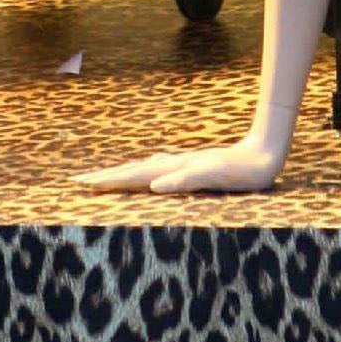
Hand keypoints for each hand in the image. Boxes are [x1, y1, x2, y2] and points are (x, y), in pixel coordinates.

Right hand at [72, 136, 284, 197]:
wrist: (262, 156)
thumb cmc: (239, 171)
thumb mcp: (213, 176)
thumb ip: (183, 179)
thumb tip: (153, 185)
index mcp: (171, 170)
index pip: (131, 176)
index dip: (106, 180)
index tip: (80, 182)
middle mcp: (172, 167)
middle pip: (131, 171)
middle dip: (105, 178)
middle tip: (78, 181)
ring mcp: (180, 166)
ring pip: (142, 170)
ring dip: (121, 176)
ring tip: (103, 179)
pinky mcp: (191, 169)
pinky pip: (158, 172)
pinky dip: (143, 175)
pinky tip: (147, 177)